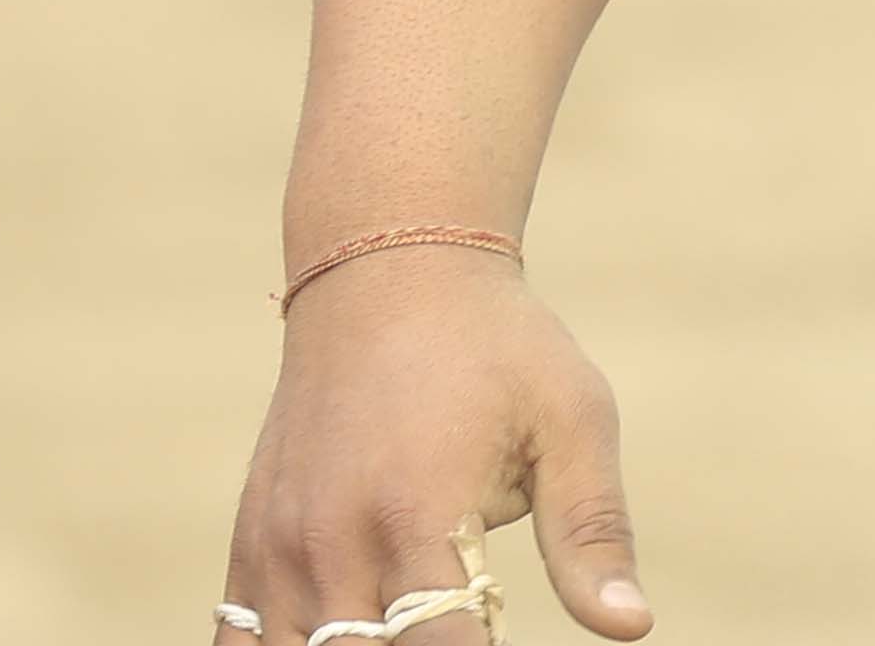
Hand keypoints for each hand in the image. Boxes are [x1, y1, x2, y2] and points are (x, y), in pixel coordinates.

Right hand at [223, 246, 650, 640]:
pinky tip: (343, 635)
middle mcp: (332, 540)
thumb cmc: (497, 346)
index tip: (506, 642)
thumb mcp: (570, 418)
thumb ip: (592, 532)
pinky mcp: (250, 544)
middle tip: (462, 630)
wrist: (388, 267)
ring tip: (408, 628)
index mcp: (416, 513)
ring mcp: (278, 547)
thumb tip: (632, 627)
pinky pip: (242, 644)